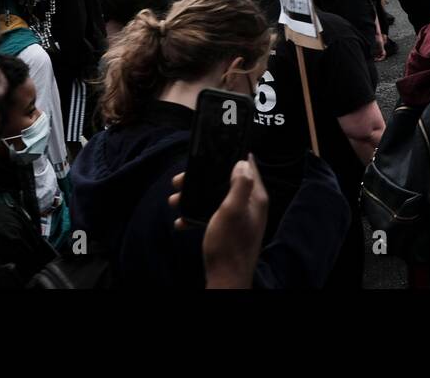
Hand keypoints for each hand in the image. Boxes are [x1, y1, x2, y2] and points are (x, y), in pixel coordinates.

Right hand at [168, 157, 268, 287]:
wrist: (226, 279)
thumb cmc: (229, 244)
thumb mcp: (233, 210)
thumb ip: (240, 185)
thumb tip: (242, 162)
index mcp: (255, 197)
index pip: (248, 167)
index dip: (232, 156)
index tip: (212, 151)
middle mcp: (249, 205)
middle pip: (225, 182)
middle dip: (202, 179)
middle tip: (180, 180)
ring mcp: (238, 218)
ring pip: (214, 199)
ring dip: (194, 198)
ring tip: (174, 200)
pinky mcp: (228, 230)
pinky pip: (210, 216)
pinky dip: (196, 216)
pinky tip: (181, 222)